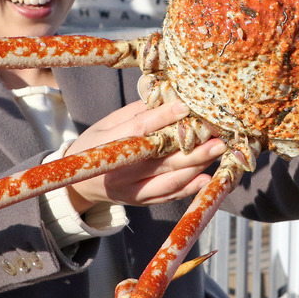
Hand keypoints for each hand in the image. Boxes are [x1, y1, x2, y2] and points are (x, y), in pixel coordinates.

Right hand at [65, 100, 225, 211]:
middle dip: (192, 148)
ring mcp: (130, 189)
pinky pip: (168, 196)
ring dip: (196, 167)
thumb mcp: (108, 123)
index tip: (187, 106)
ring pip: (169, 180)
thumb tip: (168, 96)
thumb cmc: (98, 144)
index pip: (140, 130)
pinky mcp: (140, 201)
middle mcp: (120, 170)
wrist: (80, 183)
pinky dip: (189, 189)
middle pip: (160, 159)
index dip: (163, 118)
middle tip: (218, 136)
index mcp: (108, 145)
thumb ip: (136, 112)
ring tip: (218, 151)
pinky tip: (208, 179)